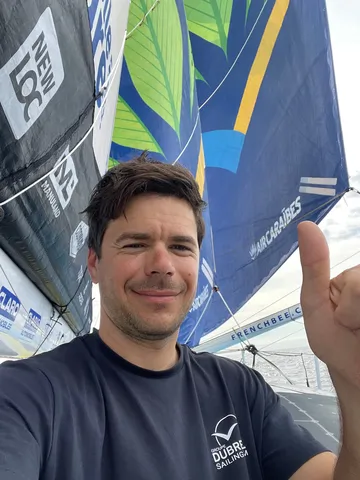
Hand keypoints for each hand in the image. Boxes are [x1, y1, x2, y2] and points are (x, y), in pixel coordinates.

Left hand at [298, 221, 359, 389]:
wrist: (355, 377)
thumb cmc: (336, 342)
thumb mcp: (316, 304)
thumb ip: (314, 267)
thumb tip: (306, 225)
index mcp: (356, 277)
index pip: (356, 280)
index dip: (349, 304)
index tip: (345, 319)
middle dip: (356, 311)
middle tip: (355, 328)